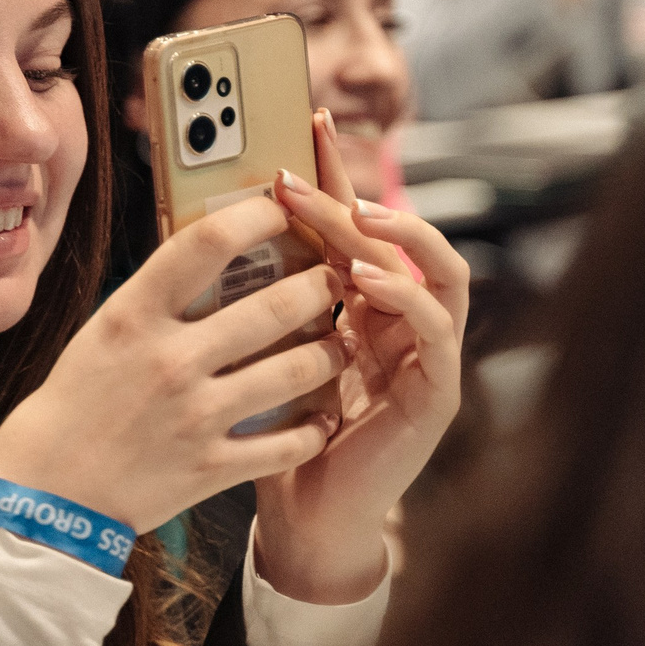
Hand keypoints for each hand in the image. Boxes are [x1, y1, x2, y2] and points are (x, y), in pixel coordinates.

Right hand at [0, 195, 351, 534]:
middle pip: (276, 305)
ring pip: (297, 371)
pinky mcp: (211, 468)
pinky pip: (289, 443)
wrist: (47, 492)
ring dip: (331, 352)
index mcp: (134, 315)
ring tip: (339, 343)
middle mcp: (170, 359)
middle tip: (334, 279)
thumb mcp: (104, 332)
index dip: (257, 215)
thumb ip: (157, 298)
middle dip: (321, 285)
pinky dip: (315, 427)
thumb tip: (214, 255)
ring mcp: (195, 416)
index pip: (209, 242)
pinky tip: (324, 415)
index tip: (281, 210)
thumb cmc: (73, 402)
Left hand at [253, 109, 467, 602]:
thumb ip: (261, 300)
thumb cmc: (282, 439)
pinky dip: (408, 297)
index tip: (305, 125)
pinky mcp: (436, 392)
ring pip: (437, 271)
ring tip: (354, 215)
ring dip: (397, 236)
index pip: (359, 225)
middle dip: (357, 194)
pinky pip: (438, 329)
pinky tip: (368, 281)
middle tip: (305, 170)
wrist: (305, 520)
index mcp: (366, 308)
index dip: (338, 174)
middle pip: (401, 237)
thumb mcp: (266, 354)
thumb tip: (207, 230)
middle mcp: (404, 322)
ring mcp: (429, 355)